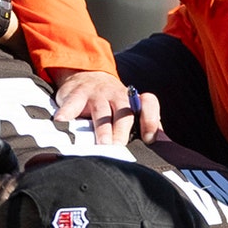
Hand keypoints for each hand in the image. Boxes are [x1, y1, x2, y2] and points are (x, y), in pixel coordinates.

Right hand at [46, 69, 160, 144]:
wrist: (87, 76)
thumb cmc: (112, 103)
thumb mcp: (130, 111)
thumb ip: (148, 126)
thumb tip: (166, 146)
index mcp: (133, 101)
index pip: (149, 103)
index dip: (151, 120)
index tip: (149, 139)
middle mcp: (117, 96)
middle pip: (124, 113)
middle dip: (122, 131)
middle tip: (120, 150)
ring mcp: (96, 95)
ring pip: (101, 112)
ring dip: (101, 129)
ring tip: (101, 145)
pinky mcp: (75, 95)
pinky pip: (71, 104)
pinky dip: (66, 113)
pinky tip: (61, 123)